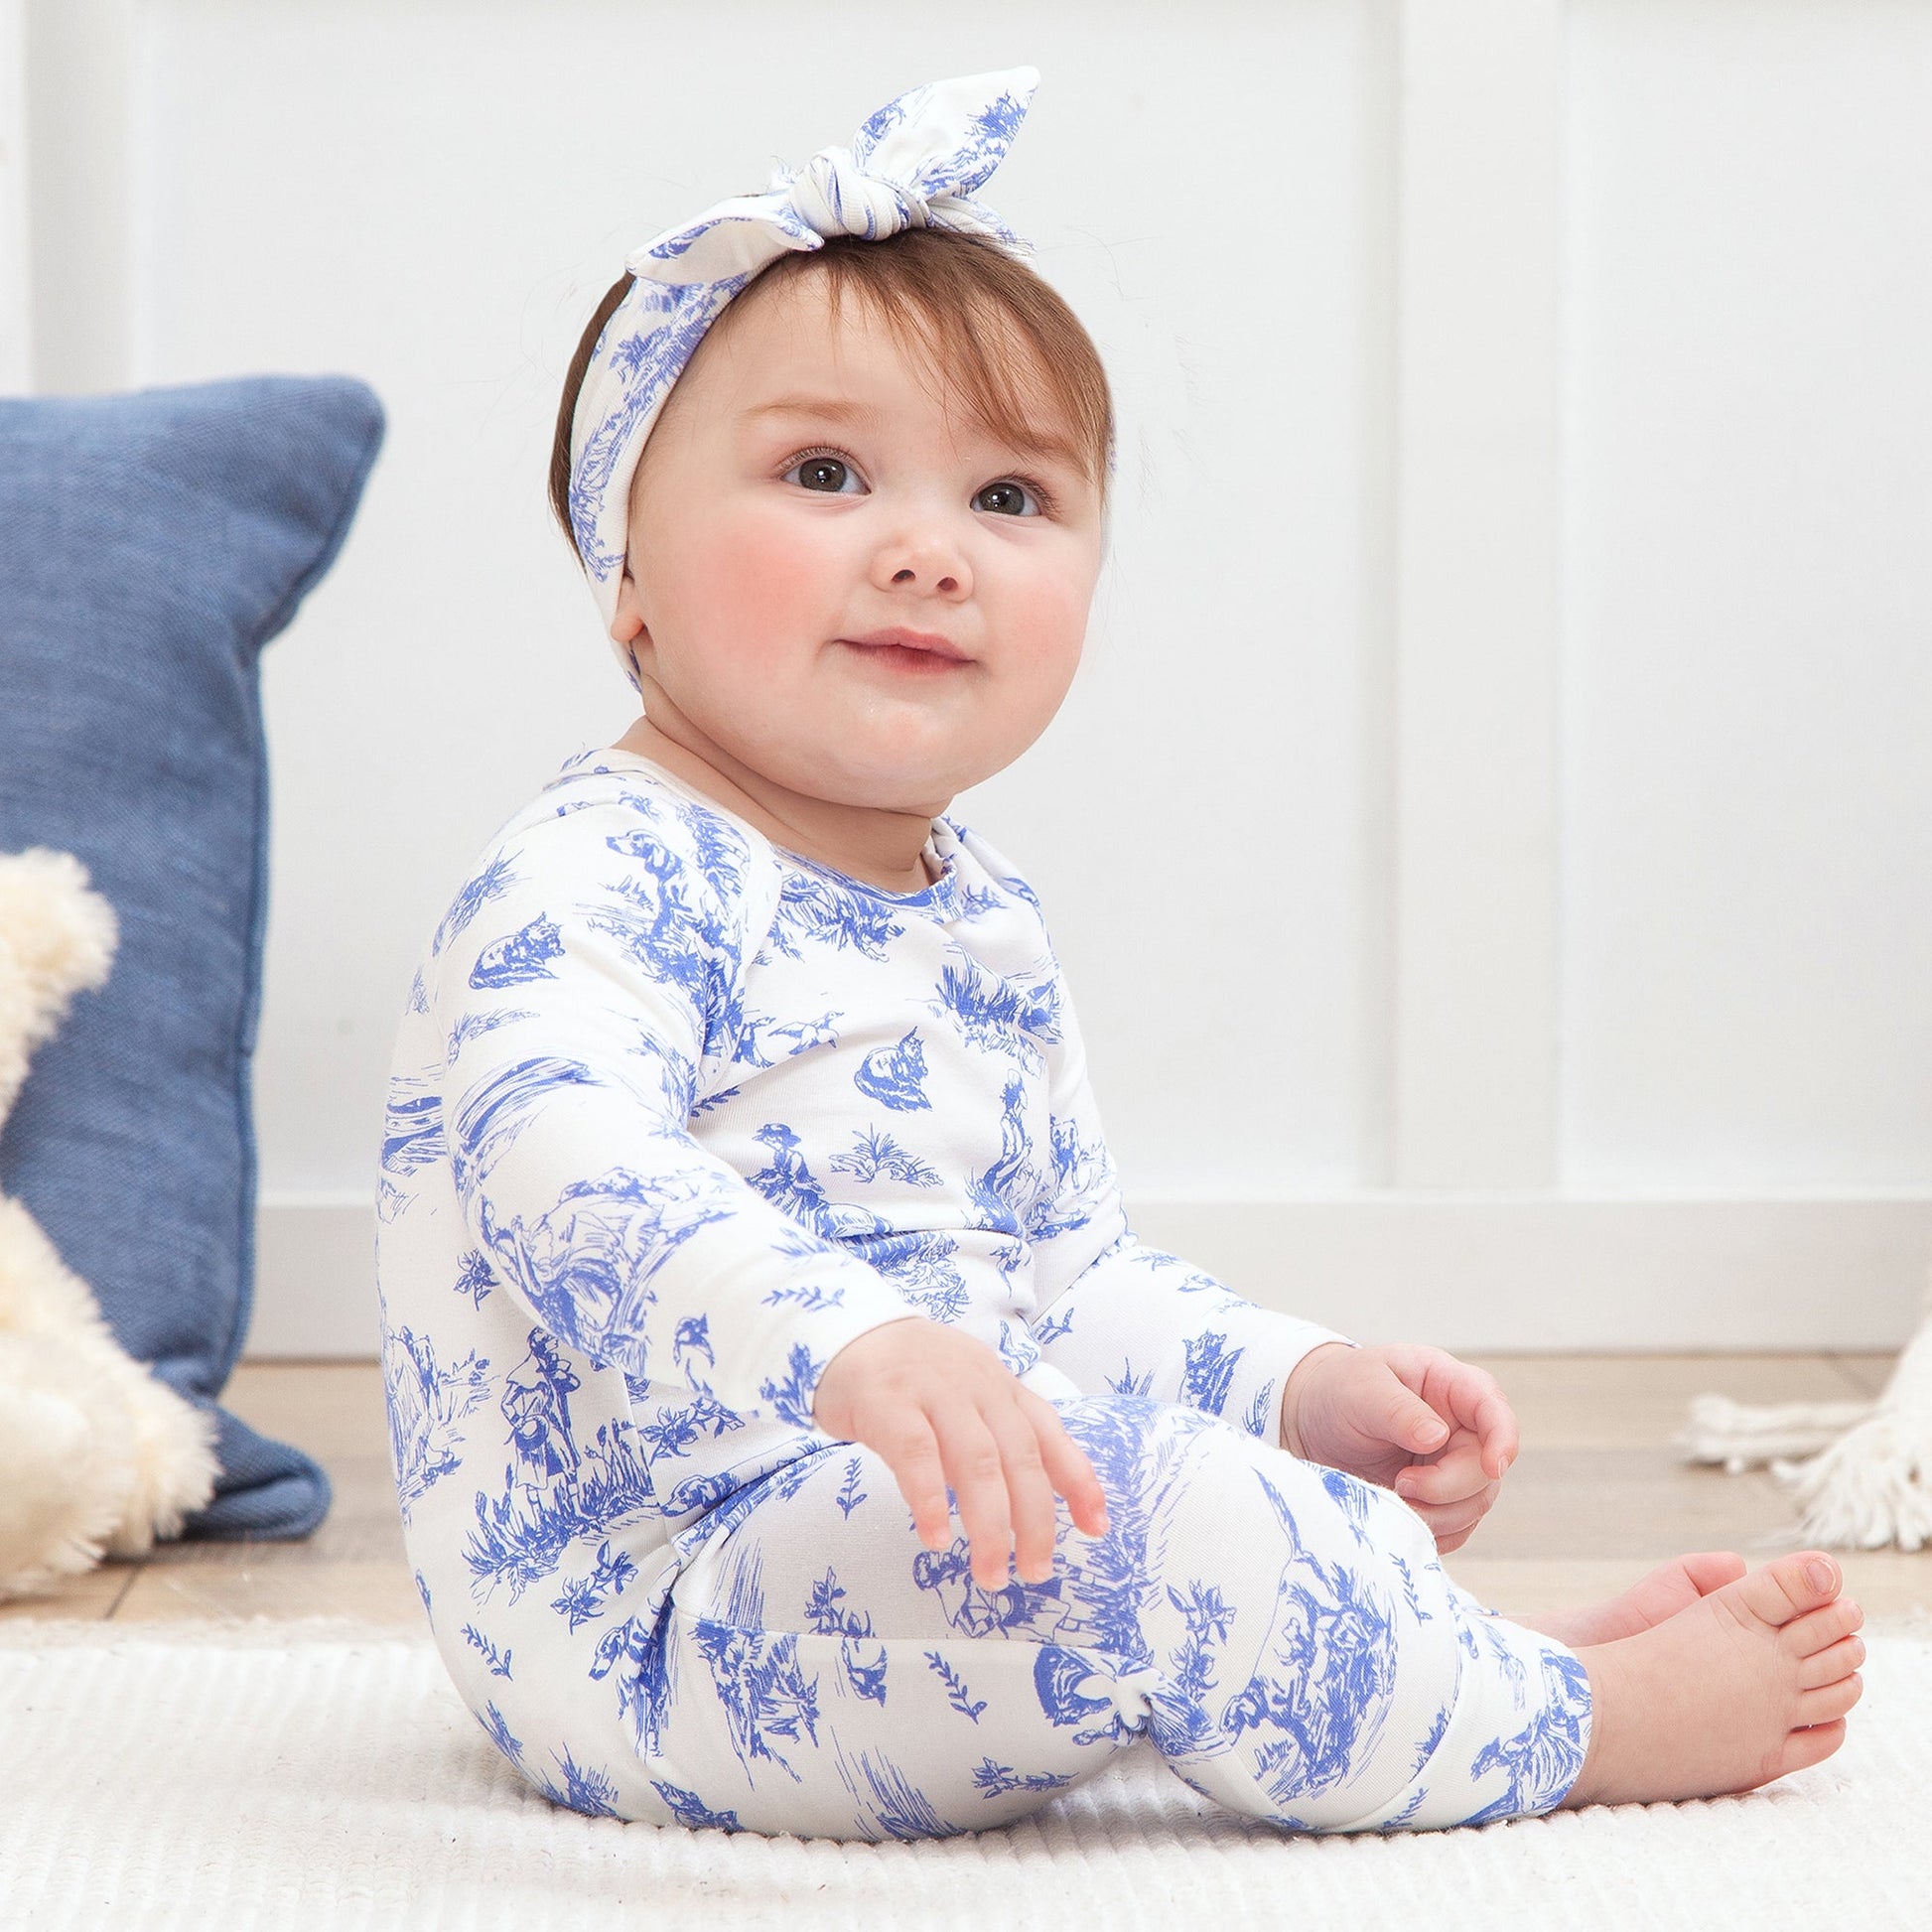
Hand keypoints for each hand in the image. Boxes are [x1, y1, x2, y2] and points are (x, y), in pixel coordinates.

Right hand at [811, 1317, 1110, 1589]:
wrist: (847, 1331)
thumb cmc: (912, 1376)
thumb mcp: (969, 1393)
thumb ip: (1000, 1435)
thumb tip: (1036, 1499)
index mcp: (1000, 1388)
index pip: (1050, 1434)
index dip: (1078, 1480)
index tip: (1097, 1528)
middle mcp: (977, 1387)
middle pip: (1019, 1457)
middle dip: (1034, 1520)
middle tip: (1035, 1572)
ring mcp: (933, 1391)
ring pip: (976, 1461)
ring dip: (989, 1523)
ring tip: (991, 1572)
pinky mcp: (887, 1402)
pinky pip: (916, 1454)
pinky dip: (932, 1499)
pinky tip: (937, 1537)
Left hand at [1280, 1341, 1517, 1554]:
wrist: (1311, 1421)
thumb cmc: (1340, 1390)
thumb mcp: (1362, 1389)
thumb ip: (1399, 1411)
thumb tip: (1437, 1437)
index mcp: (1450, 1386)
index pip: (1494, 1410)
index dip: (1503, 1439)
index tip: (1493, 1466)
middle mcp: (1461, 1427)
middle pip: (1486, 1470)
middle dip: (1446, 1487)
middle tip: (1401, 1484)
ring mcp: (1453, 1465)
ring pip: (1475, 1504)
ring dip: (1438, 1515)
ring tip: (1392, 1498)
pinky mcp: (1440, 1499)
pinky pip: (1455, 1527)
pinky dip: (1431, 1530)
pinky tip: (1397, 1514)